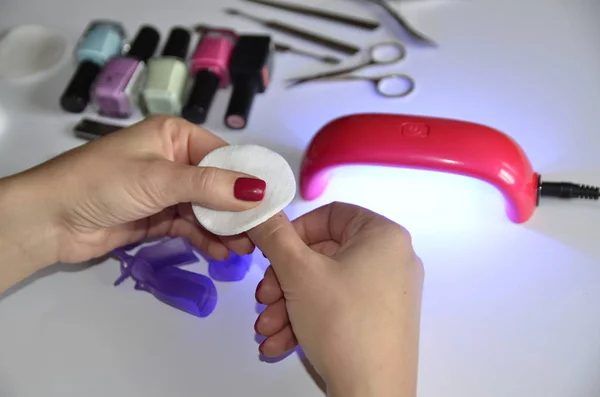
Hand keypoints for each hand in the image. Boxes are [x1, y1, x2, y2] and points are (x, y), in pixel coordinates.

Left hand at [0, 116, 263, 291]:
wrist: (51, 219)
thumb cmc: (104, 183)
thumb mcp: (161, 179)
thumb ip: (211, 186)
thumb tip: (259, 190)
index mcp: (175, 136)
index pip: (223, 156)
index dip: (247, 180)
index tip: (270, 205)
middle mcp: (174, 160)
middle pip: (218, 185)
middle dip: (238, 210)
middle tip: (261, 234)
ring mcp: (166, 191)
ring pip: (206, 209)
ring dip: (224, 229)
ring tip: (245, 249)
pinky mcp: (157, 217)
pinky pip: (190, 226)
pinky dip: (205, 239)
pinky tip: (221, 253)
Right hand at [248, 203, 423, 396]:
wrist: (372, 393)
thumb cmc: (343, 324)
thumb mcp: (299, 272)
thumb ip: (274, 235)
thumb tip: (258, 209)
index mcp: (384, 235)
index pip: (330, 215)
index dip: (295, 232)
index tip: (272, 252)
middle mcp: (393, 259)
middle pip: (323, 255)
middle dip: (284, 280)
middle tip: (264, 298)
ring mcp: (389, 293)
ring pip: (326, 285)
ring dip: (289, 305)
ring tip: (266, 329)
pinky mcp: (381, 320)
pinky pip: (339, 307)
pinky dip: (308, 320)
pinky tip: (280, 343)